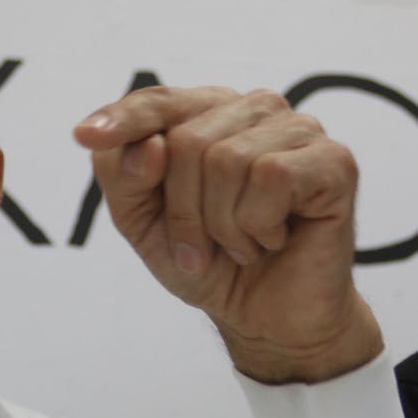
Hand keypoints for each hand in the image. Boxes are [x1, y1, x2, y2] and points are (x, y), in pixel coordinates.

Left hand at [74, 86, 382, 382]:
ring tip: (239, 243)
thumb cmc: (203, 259)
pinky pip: (270, 177)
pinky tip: (271, 239)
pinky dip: (256, 225)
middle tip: (200, 246)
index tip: (84, 136)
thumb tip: (149, 147)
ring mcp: (297, 129)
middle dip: (180, 209)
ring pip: (225, 159)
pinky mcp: (333, 160)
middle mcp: (252, 110)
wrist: (263, 316)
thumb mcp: (139, 220)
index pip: (158, 101)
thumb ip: (126, 177)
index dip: (122, 119)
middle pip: (185, 140)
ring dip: (219, 224)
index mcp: (205, 114)